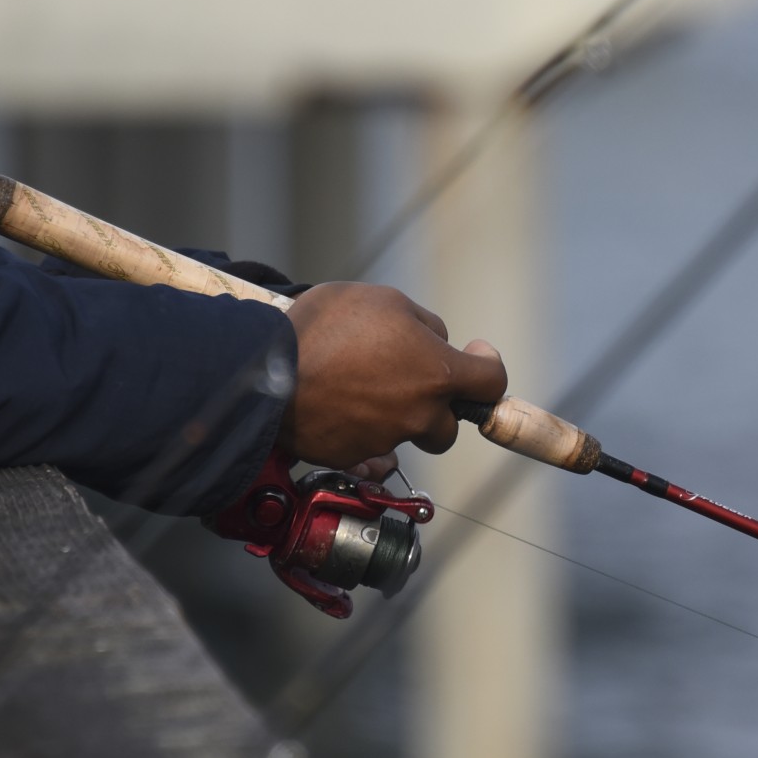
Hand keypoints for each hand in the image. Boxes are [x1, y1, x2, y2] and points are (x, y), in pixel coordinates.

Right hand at [279, 282, 506, 469]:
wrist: (265, 373)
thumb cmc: (325, 329)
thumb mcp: (383, 300)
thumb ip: (422, 323)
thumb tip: (435, 341)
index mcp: (438, 373)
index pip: (492, 383)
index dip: (487, 366)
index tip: (476, 355)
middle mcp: (420, 413)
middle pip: (450, 424)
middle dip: (437, 406)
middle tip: (408, 381)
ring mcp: (388, 439)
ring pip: (408, 436)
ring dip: (399, 419)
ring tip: (366, 392)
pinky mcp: (355, 456)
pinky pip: (369, 452)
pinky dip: (362, 433)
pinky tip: (341, 409)